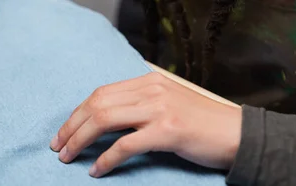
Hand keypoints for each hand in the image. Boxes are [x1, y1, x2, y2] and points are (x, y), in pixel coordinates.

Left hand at [49, 72, 241, 177]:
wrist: (237, 134)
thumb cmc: (201, 124)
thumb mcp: (168, 103)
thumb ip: (140, 104)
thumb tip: (104, 120)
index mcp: (148, 82)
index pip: (101, 93)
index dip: (78, 112)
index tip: (64, 130)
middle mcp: (151, 90)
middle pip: (97, 104)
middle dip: (71, 126)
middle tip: (58, 146)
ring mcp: (159, 109)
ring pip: (104, 121)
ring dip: (80, 140)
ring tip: (68, 156)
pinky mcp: (167, 131)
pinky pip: (124, 145)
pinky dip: (105, 159)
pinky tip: (96, 170)